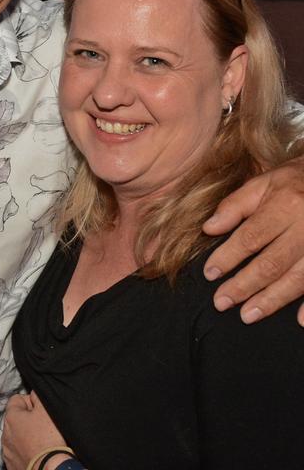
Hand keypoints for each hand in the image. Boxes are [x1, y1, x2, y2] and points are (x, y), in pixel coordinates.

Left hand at [2, 391, 68, 469]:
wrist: (49, 469)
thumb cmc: (48, 440)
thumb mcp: (46, 409)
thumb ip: (38, 396)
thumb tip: (33, 393)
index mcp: (11, 417)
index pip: (18, 399)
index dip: (31, 402)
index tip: (41, 411)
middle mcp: (5, 434)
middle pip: (17, 419)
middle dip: (29, 420)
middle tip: (43, 427)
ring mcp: (7, 451)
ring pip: (16, 437)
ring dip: (26, 437)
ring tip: (41, 442)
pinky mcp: (11, 465)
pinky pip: (18, 453)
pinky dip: (26, 452)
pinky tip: (37, 454)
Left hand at [202, 155, 303, 324]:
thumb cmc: (295, 181)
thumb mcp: (263, 182)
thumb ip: (235, 206)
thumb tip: (208, 228)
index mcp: (285, 205)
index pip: (250, 237)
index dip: (228, 257)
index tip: (210, 273)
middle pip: (272, 263)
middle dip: (244, 285)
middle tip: (221, 302)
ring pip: (297, 278)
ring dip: (272, 300)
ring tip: (247, 315)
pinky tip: (300, 321)